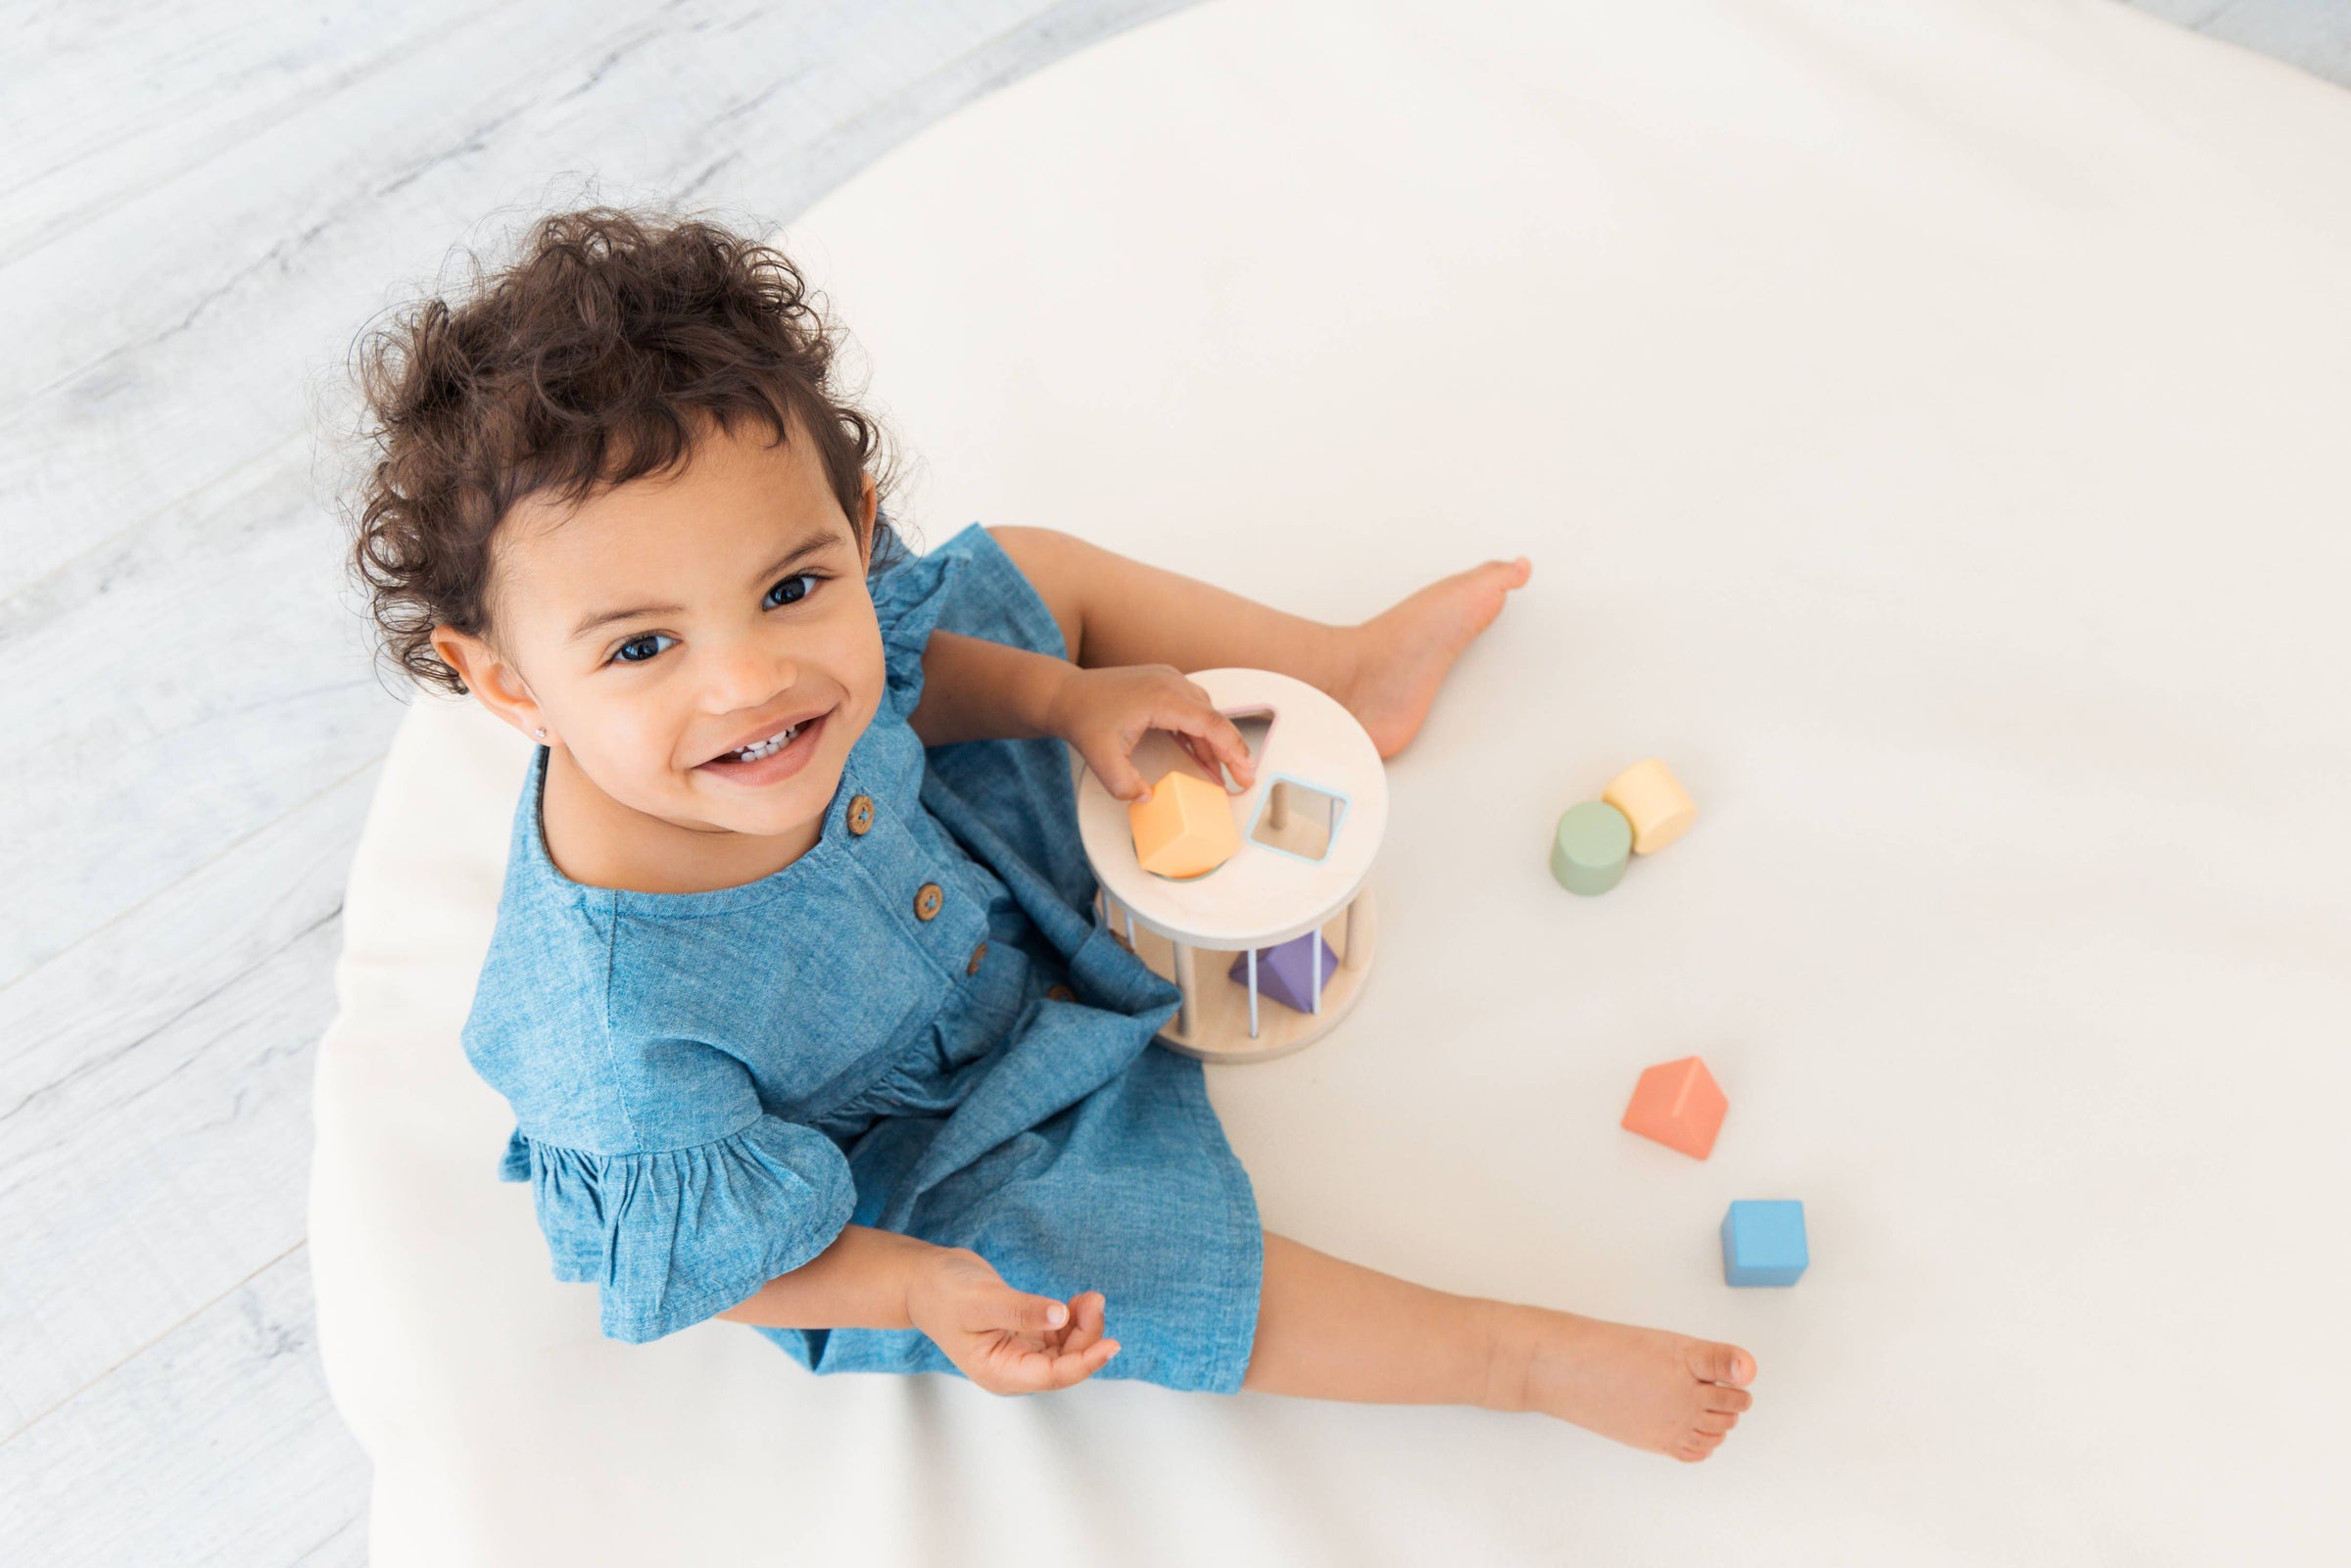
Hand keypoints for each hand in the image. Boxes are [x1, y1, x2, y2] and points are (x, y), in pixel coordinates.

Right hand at [904, 1247, 1120, 1394]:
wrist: (925, 1280)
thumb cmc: (944, 1292)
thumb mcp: (983, 1299)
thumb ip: (1022, 1311)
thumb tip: (1060, 1316)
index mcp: (998, 1371)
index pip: (1052, 1376)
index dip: (1085, 1362)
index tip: (1112, 1345)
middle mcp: (1012, 1368)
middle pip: (1064, 1364)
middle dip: (1087, 1336)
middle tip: (1095, 1299)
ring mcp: (1019, 1353)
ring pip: (1066, 1350)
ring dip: (1083, 1327)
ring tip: (1089, 1297)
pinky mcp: (1024, 1335)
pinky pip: (1059, 1336)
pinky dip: (1073, 1320)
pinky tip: (1077, 1301)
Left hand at [1047, 664, 1257, 803]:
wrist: (1065, 694)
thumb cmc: (1082, 717)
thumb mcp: (1100, 758)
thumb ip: (1124, 784)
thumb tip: (1147, 797)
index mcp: (1162, 697)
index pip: (1211, 723)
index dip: (1232, 749)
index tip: (1244, 772)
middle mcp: (1170, 683)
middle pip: (1213, 718)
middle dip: (1230, 750)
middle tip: (1241, 780)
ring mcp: (1167, 680)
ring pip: (1204, 713)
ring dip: (1214, 742)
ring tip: (1220, 774)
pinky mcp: (1162, 684)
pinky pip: (1191, 708)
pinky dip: (1199, 732)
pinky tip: (1200, 755)